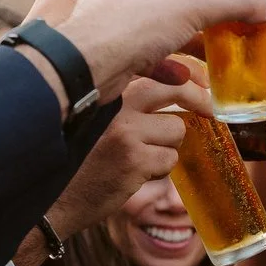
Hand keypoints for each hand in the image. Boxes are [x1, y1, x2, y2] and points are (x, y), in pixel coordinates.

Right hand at [45, 73, 207, 235]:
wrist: (54, 198)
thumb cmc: (79, 157)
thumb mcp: (96, 117)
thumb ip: (126, 100)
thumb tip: (177, 84)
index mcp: (106, 88)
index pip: (155, 67)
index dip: (185, 73)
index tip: (201, 80)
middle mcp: (115, 102)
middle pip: (174, 89)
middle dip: (199, 99)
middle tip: (212, 110)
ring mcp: (125, 130)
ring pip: (176, 129)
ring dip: (168, 147)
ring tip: (141, 158)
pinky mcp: (133, 159)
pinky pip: (170, 159)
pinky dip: (160, 169)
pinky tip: (134, 174)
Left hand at [59, 0, 265, 92]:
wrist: (84, 63)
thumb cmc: (135, 22)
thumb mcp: (195, 8)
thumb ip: (237, 3)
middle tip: (234, 11)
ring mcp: (114, 1)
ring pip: (163, 10)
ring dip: (190, 29)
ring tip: (215, 43)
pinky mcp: (110, 32)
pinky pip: (147, 36)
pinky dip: (167, 52)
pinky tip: (185, 73)